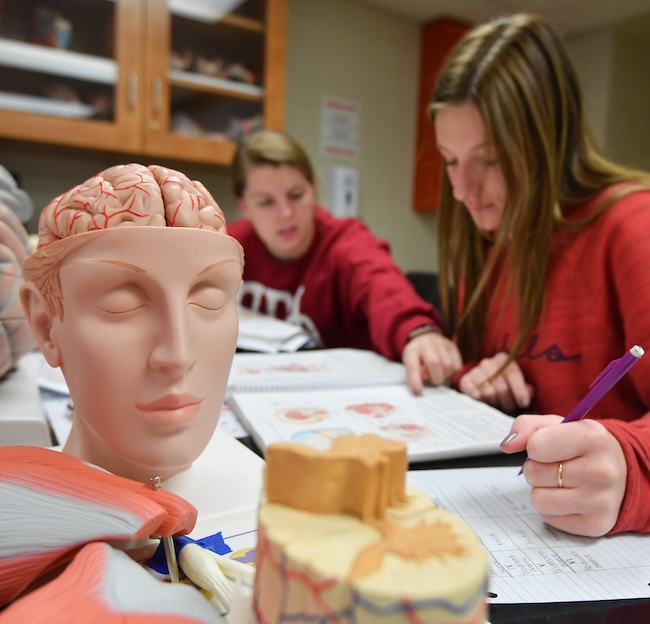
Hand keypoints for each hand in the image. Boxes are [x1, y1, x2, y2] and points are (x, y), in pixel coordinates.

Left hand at [402, 331, 461, 394]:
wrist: (424, 338)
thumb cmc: (416, 356)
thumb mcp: (410, 364)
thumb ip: (415, 374)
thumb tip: (422, 387)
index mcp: (412, 350)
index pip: (413, 367)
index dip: (416, 382)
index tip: (418, 394)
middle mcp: (426, 343)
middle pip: (435, 363)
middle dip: (435, 378)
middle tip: (433, 381)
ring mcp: (441, 343)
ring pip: (448, 365)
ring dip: (445, 375)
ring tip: (439, 374)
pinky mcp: (452, 346)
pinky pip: (457, 365)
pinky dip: (452, 372)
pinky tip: (446, 371)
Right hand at [458, 352, 532, 411]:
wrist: (481, 382)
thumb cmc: (503, 385)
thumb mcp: (515, 385)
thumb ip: (524, 390)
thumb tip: (526, 396)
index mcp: (503, 360)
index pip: (512, 373)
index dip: (519, 389)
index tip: (523, 403)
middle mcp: (488, 363)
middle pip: (501, 386)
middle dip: (507, 401)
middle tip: (509, 406)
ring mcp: (475, 371)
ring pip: (489, 393)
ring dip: (495, 402)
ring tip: (496, 403)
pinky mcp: (465, 381)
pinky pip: (475, 396)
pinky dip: (482, 401)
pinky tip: (485, 402)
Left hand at [501, 414, 627, 535]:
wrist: (621, 470)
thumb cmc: (582, 445)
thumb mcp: (557, 424)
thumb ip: (527, 426)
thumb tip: (508, 445)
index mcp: (592, 438)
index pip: (536, 446)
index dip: (533, 446)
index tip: (545, 446)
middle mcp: (601, 470)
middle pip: (533, 473)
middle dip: (536, 468)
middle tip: (555, 464)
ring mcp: (601, 501)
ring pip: (538, 500)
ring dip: (541, 490)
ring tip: (561, 481)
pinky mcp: (596, 525)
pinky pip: (548, 518)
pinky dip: (552, 508)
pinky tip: (570, 497)